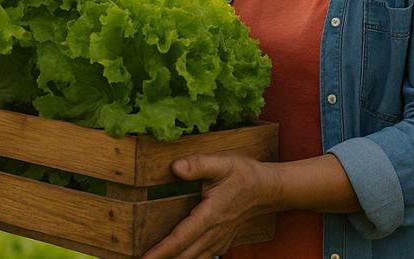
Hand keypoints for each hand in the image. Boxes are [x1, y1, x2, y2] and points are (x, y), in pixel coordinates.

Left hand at [142, 153, 276, 258]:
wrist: (267, 190)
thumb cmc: (244, 175)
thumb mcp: (223, 163)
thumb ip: (198, 165)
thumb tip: (175, 167)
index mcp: (211, 215)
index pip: (182, 237)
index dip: (162, 250)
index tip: (145, 258)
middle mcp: (214, 232)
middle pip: (184, 255)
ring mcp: (219, 240)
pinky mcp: (221, 242)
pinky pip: (202, 257)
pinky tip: (176, 258)